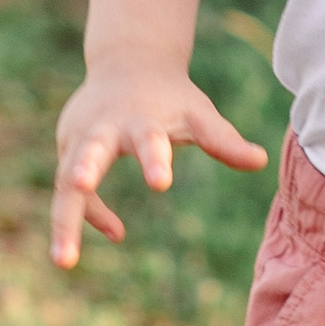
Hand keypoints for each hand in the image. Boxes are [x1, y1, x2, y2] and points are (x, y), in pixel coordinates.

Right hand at [51, 61, 267, 266]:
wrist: (128, 63)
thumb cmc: (169, 96)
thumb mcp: (197, 114)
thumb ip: (223, 140)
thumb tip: (261, 161)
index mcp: (140, 117)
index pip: (148, 137)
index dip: (155, 159)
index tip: (161, 183)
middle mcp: (103, 126)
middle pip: (89, 153)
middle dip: (83, 172)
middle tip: (81, 186)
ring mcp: (78, 137)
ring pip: (65, 183)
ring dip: (63, 223)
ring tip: (64, 262)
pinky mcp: (67, 149)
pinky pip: (71, 192)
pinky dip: (89, 215)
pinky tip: (118, 232)